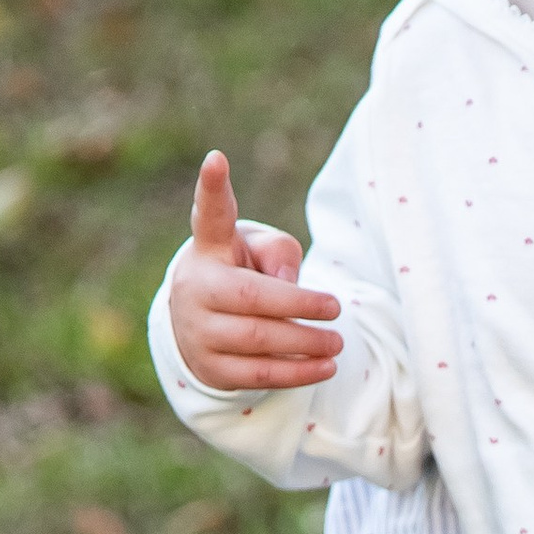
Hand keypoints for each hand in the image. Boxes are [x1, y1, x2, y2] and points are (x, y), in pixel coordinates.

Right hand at [164, 151, 344, 394]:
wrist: (202, 326)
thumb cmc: (243, 275)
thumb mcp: (261, 252)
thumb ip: (279, 254)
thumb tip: (288, 287)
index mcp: (209, 248)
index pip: (210, 216)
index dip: (213, 187)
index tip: (216, 158)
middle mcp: (195, 287)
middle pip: (251, 297)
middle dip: (299, 306)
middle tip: (337, 310)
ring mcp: (197, 331)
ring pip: (257, 340)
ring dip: (304, 344)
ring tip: (337, 344)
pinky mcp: (210, 369)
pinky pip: (258, 375)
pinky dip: (296, 373)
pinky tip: (325, 368)